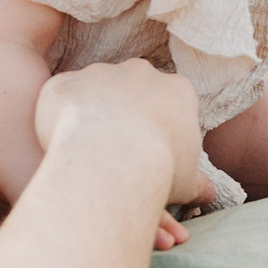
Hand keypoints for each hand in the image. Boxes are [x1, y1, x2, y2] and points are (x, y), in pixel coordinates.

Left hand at [35, 62, 209, 214]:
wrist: (110, 163)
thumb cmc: (158, 172)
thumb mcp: (188, 183)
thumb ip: (199, 184)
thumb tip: (208, 195)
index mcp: (178, 90)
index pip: (171, 102)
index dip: (161, 127)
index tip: (153, 150)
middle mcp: (140, 73)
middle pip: (133, 90)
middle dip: (126, 114)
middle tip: (117, 150)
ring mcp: (100, 73)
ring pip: (95, 91)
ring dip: (92, 113)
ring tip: (86, 150)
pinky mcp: (65, 83)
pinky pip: (61, 98)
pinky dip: (60, 116)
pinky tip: (60, 143)